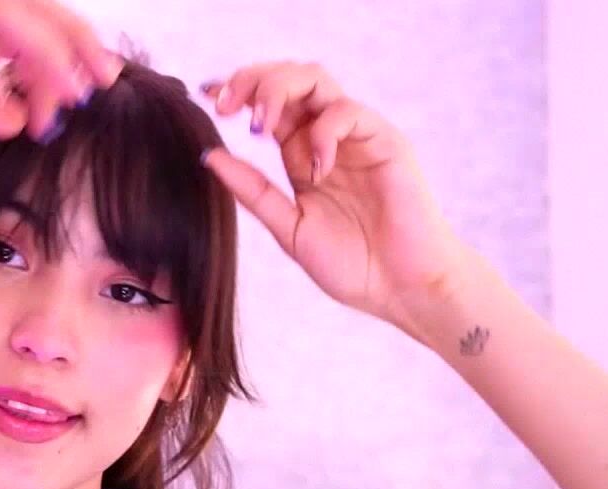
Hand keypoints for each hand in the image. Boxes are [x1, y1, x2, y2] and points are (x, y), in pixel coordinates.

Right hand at [0, 0, 121, 138]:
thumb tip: (18, 119)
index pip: (26, 24)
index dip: (64, 53)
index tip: (85, 93)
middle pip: (35, 10)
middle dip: (78, 46)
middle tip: (107, 83)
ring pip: (12, 16)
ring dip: (47, 55)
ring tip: (70, 95)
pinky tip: (5, 94)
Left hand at [200, 61, 469, 328]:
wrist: (402, 290)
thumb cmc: (353, 265)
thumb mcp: (289, 229)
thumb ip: (253, 192)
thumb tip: (208, 155)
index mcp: (301, 154)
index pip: (266, 104)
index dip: (236, 92)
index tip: (205, 98)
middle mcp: (327, 138)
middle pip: (288, 78)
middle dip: (250, 80)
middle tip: (224, 105)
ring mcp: (356, 136)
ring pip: (316, 80)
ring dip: (279, 90)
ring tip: (260, 126)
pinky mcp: (384, 141)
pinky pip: (346, 112)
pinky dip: (322, 134)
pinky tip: (315, 171)